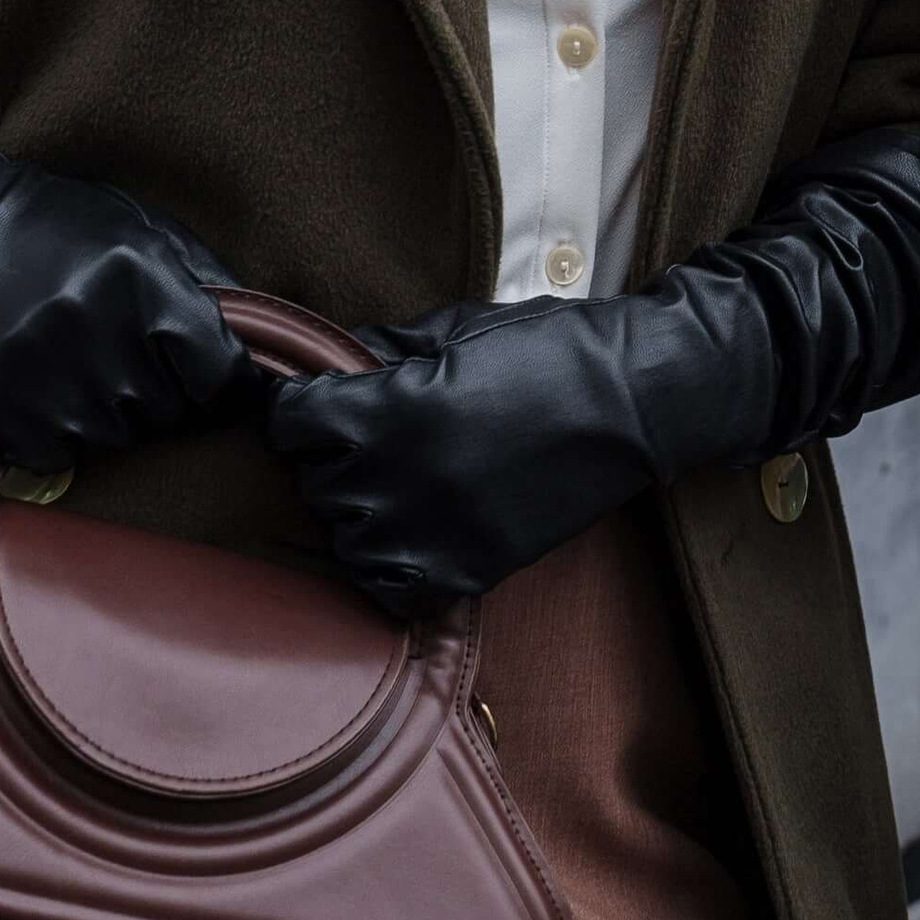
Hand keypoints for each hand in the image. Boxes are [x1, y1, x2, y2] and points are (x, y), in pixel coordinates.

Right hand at [0, 165, 253, 470]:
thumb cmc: (56, 223)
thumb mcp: (141, 228)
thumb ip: (204, 279)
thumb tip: (259, 335)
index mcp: (144, 283)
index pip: (221, 375)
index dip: (228, 384)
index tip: (215, 381)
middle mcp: (99, 337)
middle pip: (171, 414)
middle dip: (165, 392)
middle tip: (129, 353)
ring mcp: (45, 380)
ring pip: (118, 440)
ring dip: (113, 413)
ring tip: (82, 362)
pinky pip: (59, 456)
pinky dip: (60, 434)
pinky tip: (46, 386)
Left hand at [267, 294, 683, 615]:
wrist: (630, 401)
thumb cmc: (547, 348)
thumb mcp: (456, 328)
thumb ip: (384, 348)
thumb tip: (331, 360)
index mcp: (390, 408)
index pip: (289, 422)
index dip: (300, 407)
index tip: (321, 402)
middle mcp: (399, 476)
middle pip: (314, 481)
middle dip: (332, 456)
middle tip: (370, 438)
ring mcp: (432, 532)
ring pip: (344, 540)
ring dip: (358, 513)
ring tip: (394, 485)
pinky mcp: (468, 570)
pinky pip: (390, 591)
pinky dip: (388, 568)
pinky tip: (410, 535)